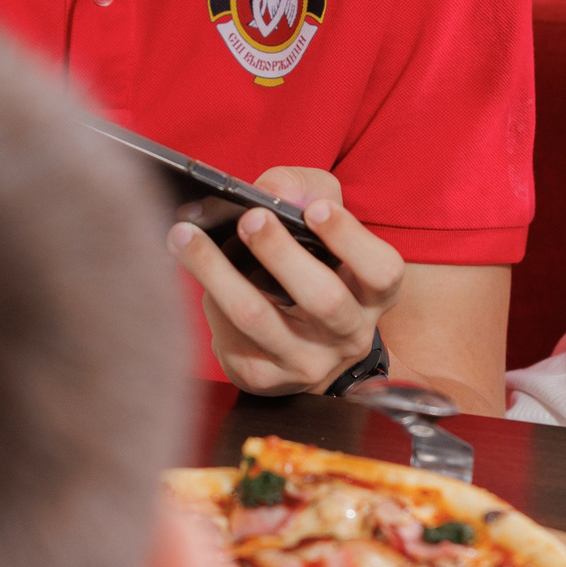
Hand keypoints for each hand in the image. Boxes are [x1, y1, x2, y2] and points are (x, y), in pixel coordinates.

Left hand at [169, 166, 404, 398]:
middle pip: (323, 299)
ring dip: (216, 272)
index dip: (349, 240)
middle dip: (281, 254)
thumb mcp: (321, 219)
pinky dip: (207, 297)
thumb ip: (303, 189)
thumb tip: (270, 189)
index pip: (380, 271)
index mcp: (374, 293)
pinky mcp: (264, 377)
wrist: (300, 339)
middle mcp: (349, 334)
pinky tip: (195, 271)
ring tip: (185, 235)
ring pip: (259, 318)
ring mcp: (307, 362)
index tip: (315, 210)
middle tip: (249, 218)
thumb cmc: (313, 262)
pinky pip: (229, 336)